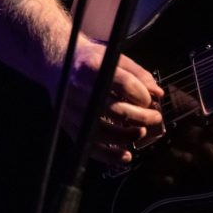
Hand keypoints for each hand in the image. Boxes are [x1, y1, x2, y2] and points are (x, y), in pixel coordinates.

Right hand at [59, 36, 164, 163]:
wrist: (55, 62)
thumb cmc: (89, 59)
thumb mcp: (113, 56)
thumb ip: (138, 73)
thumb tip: (157, 93)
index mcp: (93, 67)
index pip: (124, 84)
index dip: (142, 95)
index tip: (151, 100)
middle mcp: (81, 89)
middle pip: (116, 109)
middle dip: (141, 117)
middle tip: (155, 118)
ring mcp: (73, 109)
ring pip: (103, 130)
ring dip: (127, 136)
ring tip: (141, 132)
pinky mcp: (69, 124)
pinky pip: (89, 144)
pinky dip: (108, 155)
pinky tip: (125, 156)